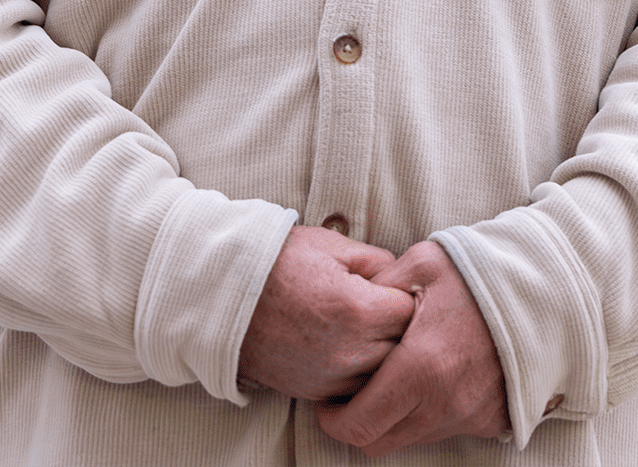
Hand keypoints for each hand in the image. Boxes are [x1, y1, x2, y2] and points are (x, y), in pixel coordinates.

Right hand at [236, 226, 415, 400]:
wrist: (226, 295)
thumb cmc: (279, 264)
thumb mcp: (334, 246)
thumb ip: (378, 261)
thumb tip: (401, 276)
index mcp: (358, 309)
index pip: (411, 310)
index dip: (405, 294)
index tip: (393, 287)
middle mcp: (349, 350)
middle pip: (402, 345)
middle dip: (398, 325)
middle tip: (381, 305)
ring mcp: (331, 375)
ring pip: (383, 372)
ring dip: (382, 352)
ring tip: (365, 326)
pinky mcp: (315, 390)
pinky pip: (356, 388)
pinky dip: (359, 370)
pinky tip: (347, 346)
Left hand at [315, 240, 511, 456]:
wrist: (549, 289)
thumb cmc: (485, 272)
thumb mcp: (423, 263)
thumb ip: (377, 286)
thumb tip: (348, 302)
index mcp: (420, 369)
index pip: (357, 426)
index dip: (331, 420)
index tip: (329, 401)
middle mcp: (444, 404)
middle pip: (378, 444)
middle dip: (357, 424)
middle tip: (354, 394)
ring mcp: (470, 416)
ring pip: (411, 439)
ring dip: (395, 418)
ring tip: (397, 379)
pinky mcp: (491, 419)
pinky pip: (447, 430)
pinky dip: (431, 414)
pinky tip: (434, 381)